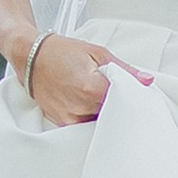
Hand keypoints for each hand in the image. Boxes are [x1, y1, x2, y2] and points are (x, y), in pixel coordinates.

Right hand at [23, 30, 141, 126]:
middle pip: (113, 115)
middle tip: (121, 96)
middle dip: (120, 106)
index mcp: (90, 88)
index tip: (135, 94)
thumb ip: (124, 69)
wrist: (31, 58)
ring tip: (101, 98)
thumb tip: (146, 80)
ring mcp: (69, 118)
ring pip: (100, 123)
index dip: (132, 97)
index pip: (123, 101)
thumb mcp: (97, 53)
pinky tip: (90, 105)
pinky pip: (85, 126)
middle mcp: (79, 107)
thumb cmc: (61, 52)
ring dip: (106, 114)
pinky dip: (92, 117)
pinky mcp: (63, 124)